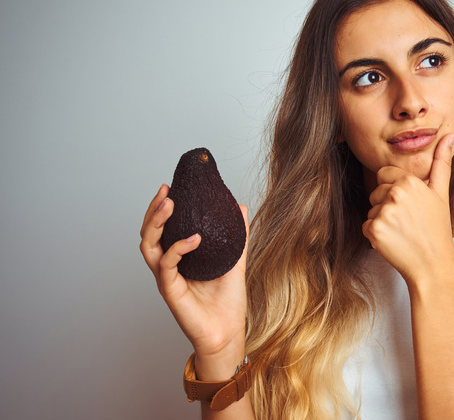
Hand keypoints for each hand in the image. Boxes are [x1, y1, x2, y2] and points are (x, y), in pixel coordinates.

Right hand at [139, 184, 247, 364]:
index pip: (162, 229)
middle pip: (148, 233)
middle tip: (166, 191)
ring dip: (155, 223)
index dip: (161, 208)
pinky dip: (178, 248)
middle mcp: (168, 267)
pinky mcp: (170, 290)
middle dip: (153, 210)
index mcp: (178, 259)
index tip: (171, 187)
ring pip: (148, 246)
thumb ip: (238, 236)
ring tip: (169, 205)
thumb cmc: (227, 302)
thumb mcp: (236, 261)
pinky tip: (195, 238)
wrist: (228, 332)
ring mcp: (166, 278)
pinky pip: (167, 265)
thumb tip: (240, 207)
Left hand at [362, 134, 453, 285]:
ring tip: (402, 231)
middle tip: (407, 221)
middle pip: (375, 192)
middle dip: (387, 204)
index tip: (407, 205)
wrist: (432, 263)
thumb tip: (448, 136)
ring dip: (382, 220)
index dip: (393, 189)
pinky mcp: (373, 230)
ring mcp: (383, 212)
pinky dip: (376, 235)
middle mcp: (395, 194)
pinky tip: (394, 240)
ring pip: (371, 209)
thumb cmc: (437, 228)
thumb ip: (442, 162)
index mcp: (409, 182)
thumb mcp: (441, 193)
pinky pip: (366, 225)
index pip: (384, 174)